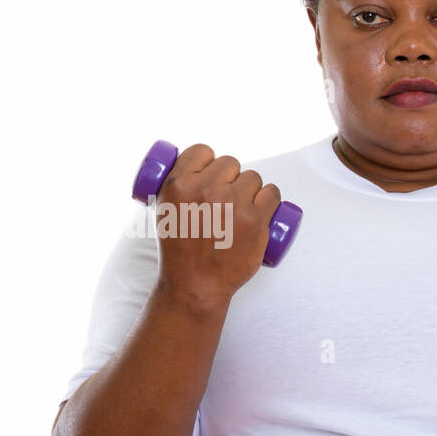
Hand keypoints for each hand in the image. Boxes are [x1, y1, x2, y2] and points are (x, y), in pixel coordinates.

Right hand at [154, 143, 281, 305]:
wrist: (195, 284)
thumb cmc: (179, 251)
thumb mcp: (164, 211)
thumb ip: (178, 187)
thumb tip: (199, 167)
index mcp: (179, 185)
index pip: (202, 150)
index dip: (209, 162)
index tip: (211, 175)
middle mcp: (206, 190)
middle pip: (230, 163)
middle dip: (230, 178)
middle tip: (224, 199)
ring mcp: (233, 204)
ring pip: (252, 177)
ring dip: (250, 189)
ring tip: (240, 209)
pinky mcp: (256, 220)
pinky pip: (272, 193)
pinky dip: (269, 200)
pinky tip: (262, 208)